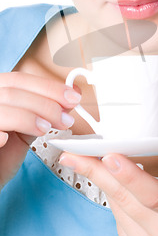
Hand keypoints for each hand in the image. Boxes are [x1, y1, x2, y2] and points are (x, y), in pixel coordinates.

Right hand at [0, 72, 80, 189]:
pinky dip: (0, 132)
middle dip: (46, 104)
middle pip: (13, 91)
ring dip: (30, 117)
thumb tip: (70, 99)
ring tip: (46, 129)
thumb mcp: (26, 129)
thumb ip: (43, 113)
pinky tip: (9, 140)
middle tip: (65, 119)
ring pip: (3, 108)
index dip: (49, 87)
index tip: (73, 97)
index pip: (20, 80)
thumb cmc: (3, 155)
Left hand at [59, 139, 157, 235]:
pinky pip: (118, 219)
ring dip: (108, 182)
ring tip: (94, 161)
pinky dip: (118, 200)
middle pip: (125, 199)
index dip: (132, 177)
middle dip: (96, 173)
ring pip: (118, 206)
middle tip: (73, 153)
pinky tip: (124, 191)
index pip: (157, 196)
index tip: (110, 157)